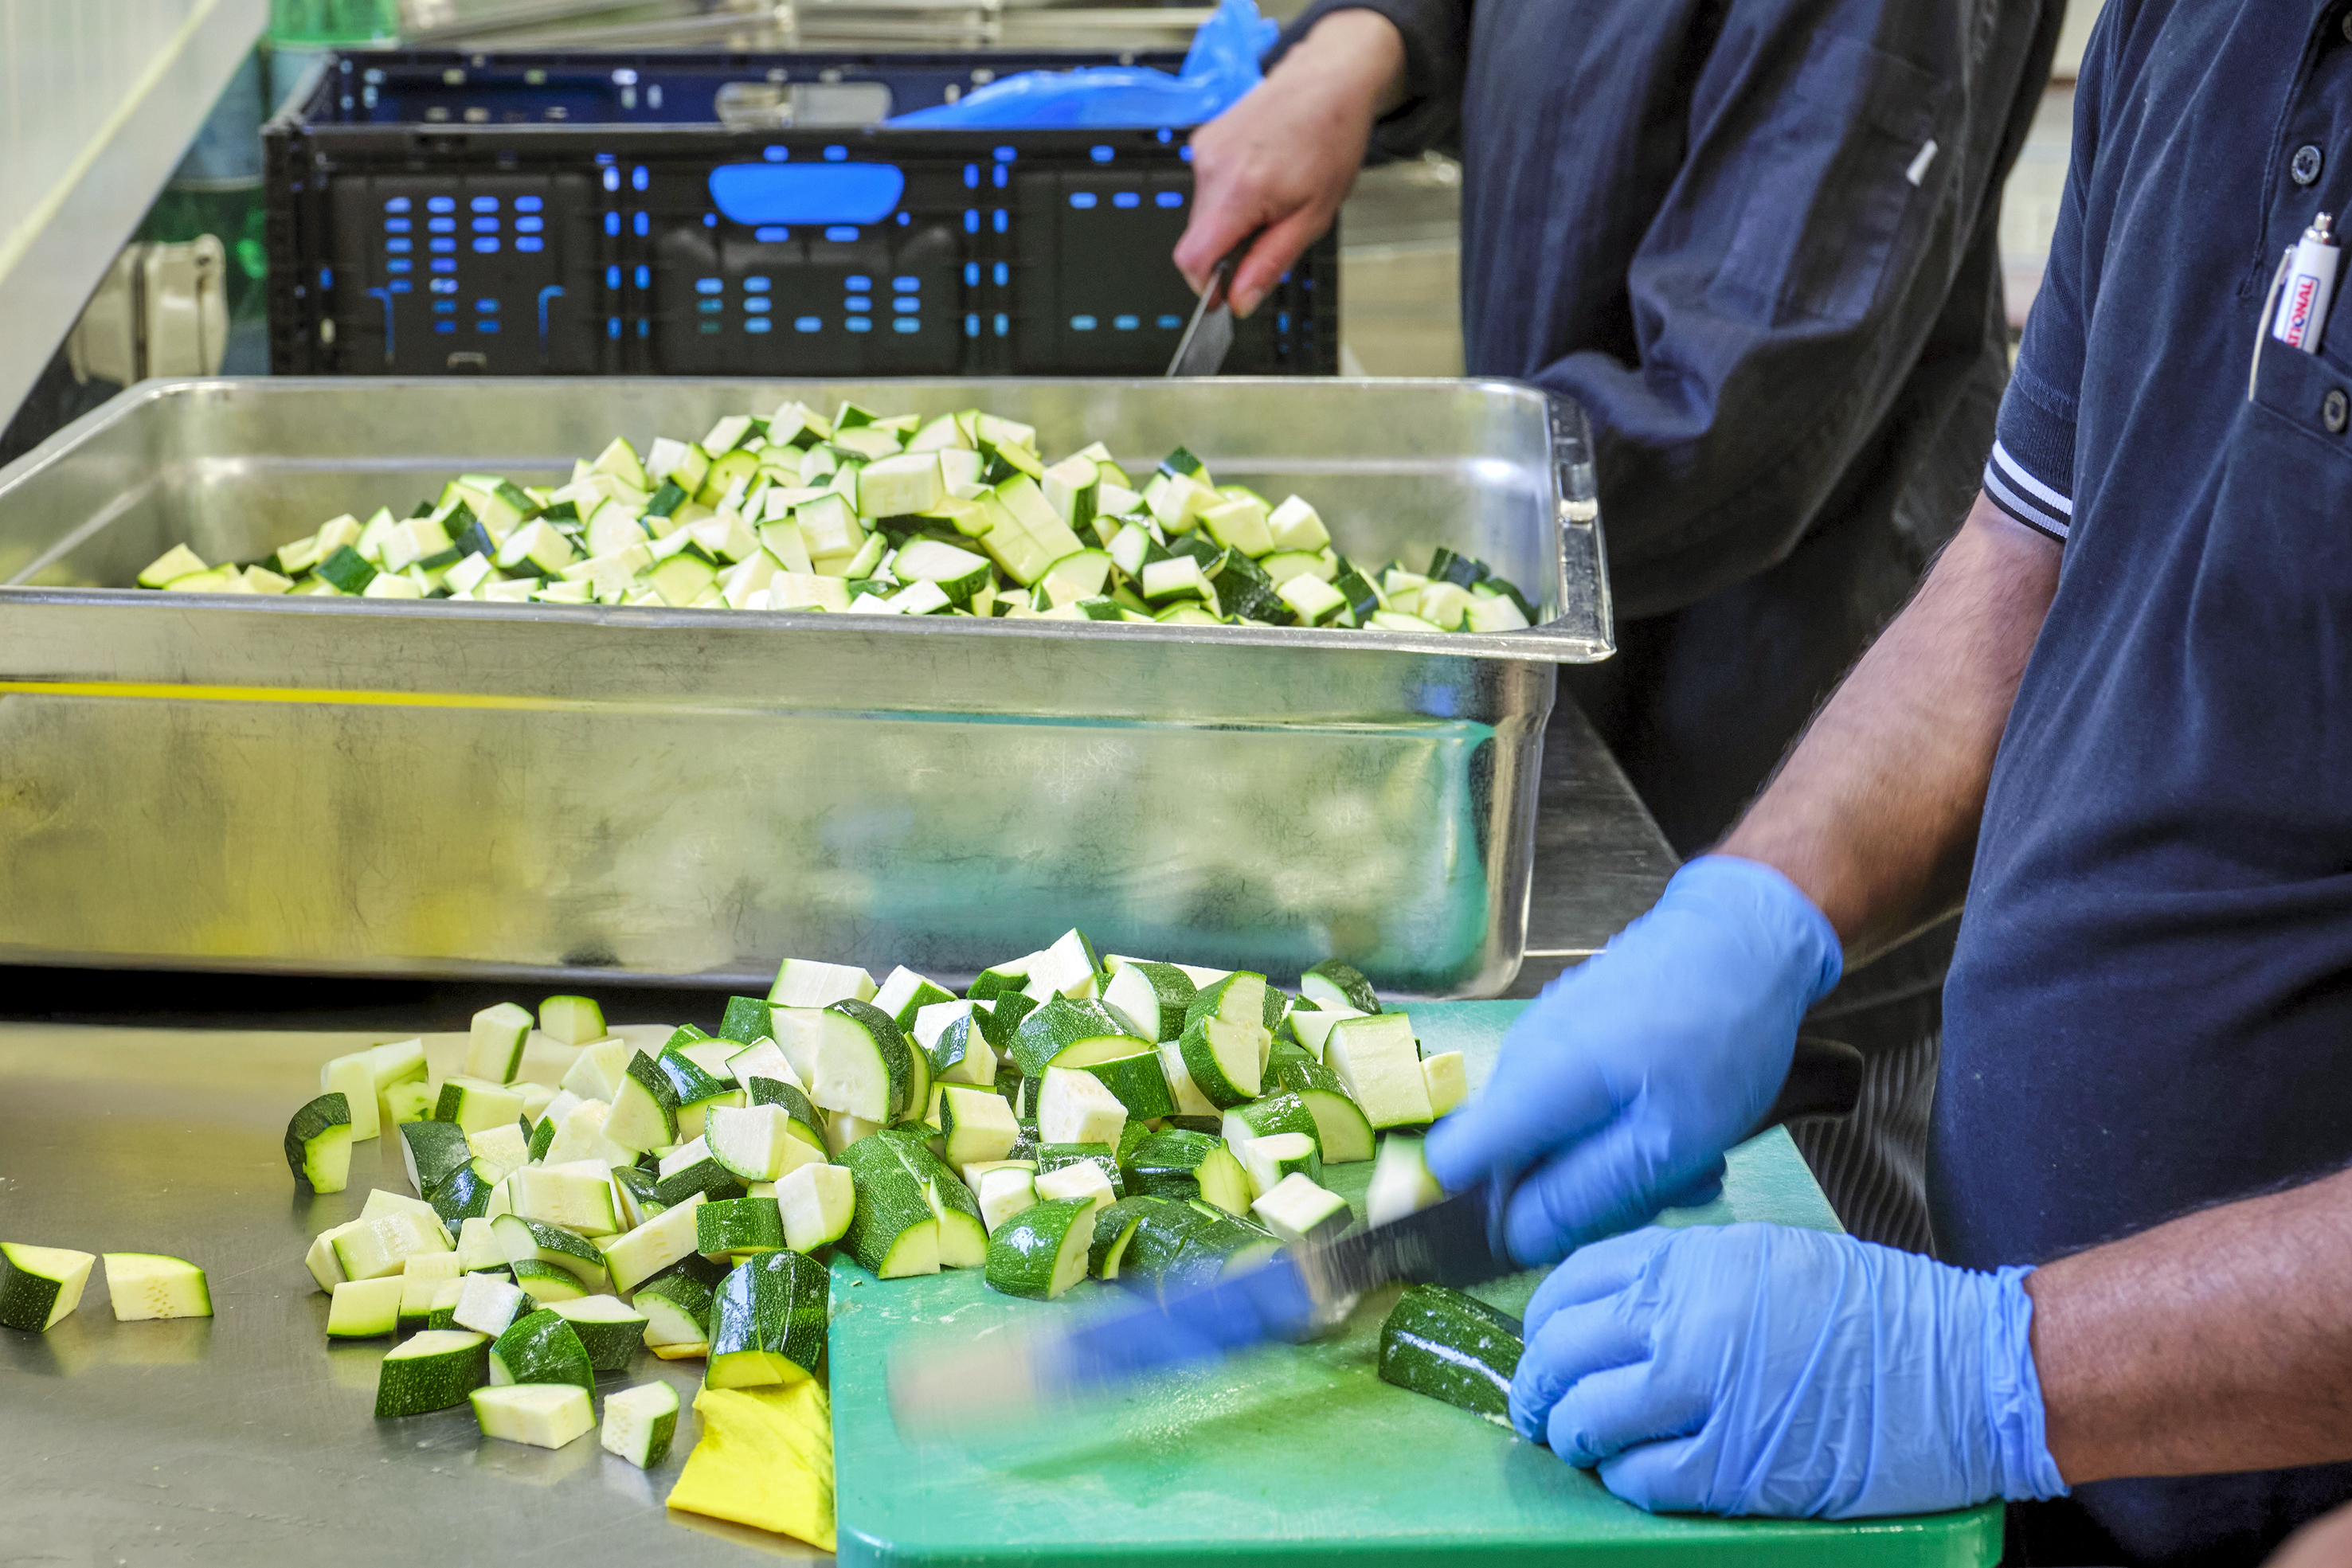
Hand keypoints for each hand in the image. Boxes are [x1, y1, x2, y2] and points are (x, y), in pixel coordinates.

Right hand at [1174, 10, 1405, 316]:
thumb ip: (1271, 263)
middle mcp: (1212, 166)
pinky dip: (1229, 196)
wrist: (1329, 80)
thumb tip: (1240, 301)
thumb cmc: (1330, 139)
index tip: (1223, 297)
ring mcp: (1204, 149)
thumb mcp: (1314, 217)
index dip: (1205, 287)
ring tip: (1272, 198)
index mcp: (1239, 190)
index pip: (1192, 258)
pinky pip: (1206, 187)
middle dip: (1226, 251)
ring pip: (1201, 214)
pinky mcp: (1203, 139)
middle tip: (1269, 235)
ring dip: (1230, 222)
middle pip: (1196, 239)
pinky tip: (1261, 177)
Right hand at [1425, 855, 1841, 1264]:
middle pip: (1511, 1162)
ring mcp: (1545, 1039)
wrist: (1750, 934)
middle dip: (1576, 1195)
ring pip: (1550, 1136)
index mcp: (1532, 1083)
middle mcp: (1522, 1057)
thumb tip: (1515, 1240)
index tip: (1548, 1231)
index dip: (1478, 1214)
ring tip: (1689, 1157)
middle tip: (1661, 1192)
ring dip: (1611, 1164)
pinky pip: (1573, 1103)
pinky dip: (1620, 1126)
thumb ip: (1585, 1195)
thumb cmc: (1721, 1034)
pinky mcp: (1572, 1031)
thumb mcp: (1670, 1140)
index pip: (1449, 1163)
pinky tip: (1678, 1121)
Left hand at [1515, 1224, 2066, 1517]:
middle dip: (1539, 1384)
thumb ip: (1686, 1276)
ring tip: (1578, 1442)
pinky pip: (1643, 1479)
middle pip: (1564, 1351)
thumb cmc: (1877, 1311)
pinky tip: (1633, 1474)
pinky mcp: (1737, 1467)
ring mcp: (1709, 1396)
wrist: (1967, 1369)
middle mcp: (1688, 1320)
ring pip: (1589, 1419)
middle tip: (1540, 1405)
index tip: (1544, 1341)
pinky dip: (1624, 1480)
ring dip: (1572, 1436)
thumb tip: (1616, 1310)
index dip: (1545, 1318)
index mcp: (1694, 1262)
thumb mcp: (1766, 1257)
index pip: (1574, 1282)